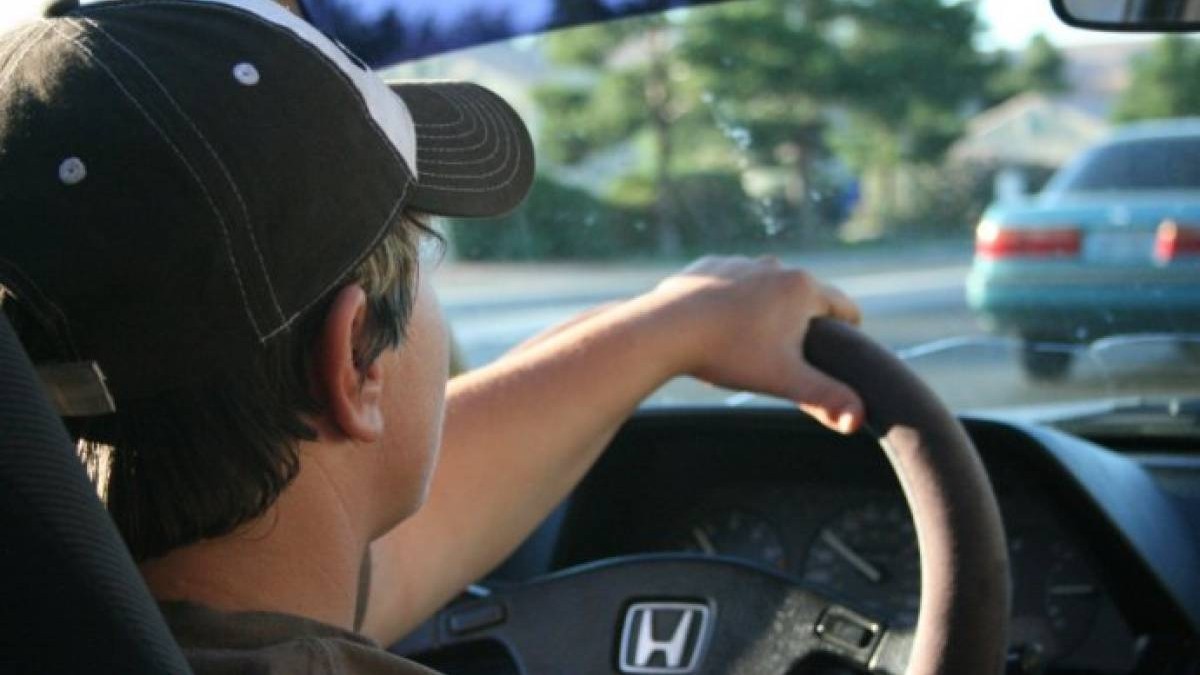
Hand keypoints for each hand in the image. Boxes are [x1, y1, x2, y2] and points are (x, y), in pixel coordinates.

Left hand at [649, 256, 863, 433]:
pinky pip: (731, 283)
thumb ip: (826, 398)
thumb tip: (858, 420)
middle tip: (795, 353)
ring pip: (766, 287)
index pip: (844, 307)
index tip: (846, 347)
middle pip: (804, 296)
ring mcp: (740, 262)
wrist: (667, 329)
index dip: (849, 331)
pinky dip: (732, 301)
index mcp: (802, 287)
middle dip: (803, 322)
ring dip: (767, 308)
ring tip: (755, 340)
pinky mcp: (709, 265)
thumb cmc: (729, 353)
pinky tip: (722, 323)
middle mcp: (775, 266)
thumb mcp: (784, 379)